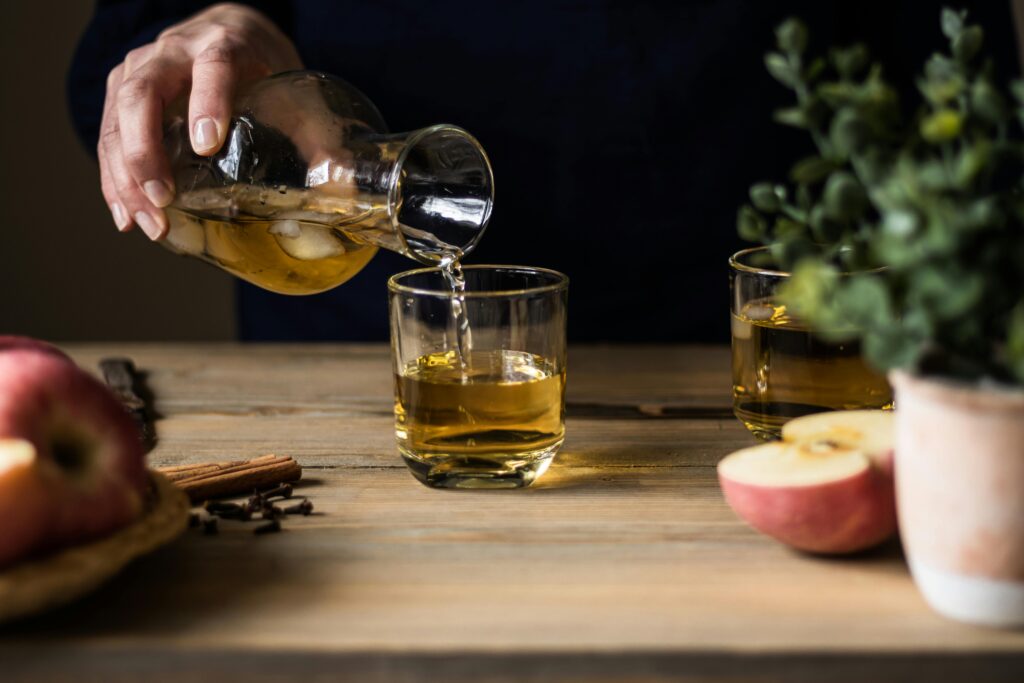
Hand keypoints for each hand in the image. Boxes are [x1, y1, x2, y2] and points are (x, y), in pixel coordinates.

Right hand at [99, 3, 301, 238]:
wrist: (229, 33)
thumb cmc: (264, 67)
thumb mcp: (295, 91)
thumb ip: (318, 137)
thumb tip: (345, 187)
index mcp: (224, 45)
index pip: (213, 67)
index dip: (207, 102)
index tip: (206, 145)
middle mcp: (173, 51)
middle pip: (144, 94)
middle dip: (146, 150)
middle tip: (163, 198)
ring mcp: (141, 68)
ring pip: (117, 116)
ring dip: (124, 175)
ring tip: (147, 222)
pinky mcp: (122, 91)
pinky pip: (106, 133)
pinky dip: (113, 178)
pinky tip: (127, 216)